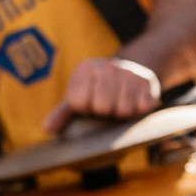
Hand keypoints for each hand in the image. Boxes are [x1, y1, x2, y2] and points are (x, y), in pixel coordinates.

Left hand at [44, 54, 162, 135]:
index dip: (86, 110)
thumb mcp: (78, 98)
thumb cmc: (98, 91)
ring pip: (124, 109)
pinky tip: (135, 104)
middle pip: (103, 106)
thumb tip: (47, 128)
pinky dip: (139, 112)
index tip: (90, 105)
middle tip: (107, 108)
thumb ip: (62, 114)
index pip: (79, 102)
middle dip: (105, 113)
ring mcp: (129, 73)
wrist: (130, 73)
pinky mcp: (148, 82)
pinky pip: (142, 107)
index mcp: (85, 70)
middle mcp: (107, 67)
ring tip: (120, 106)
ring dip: (122, 114)